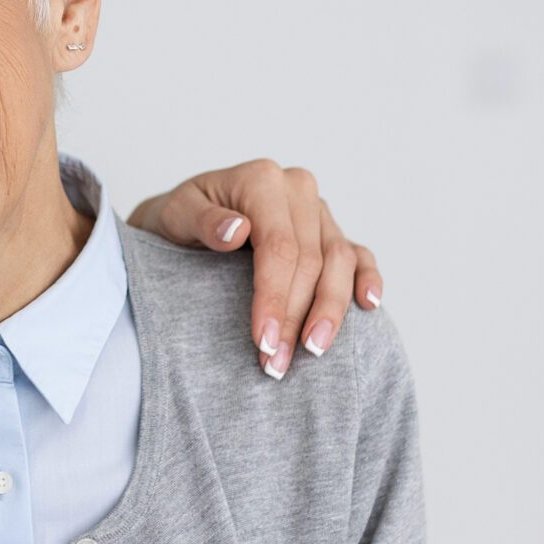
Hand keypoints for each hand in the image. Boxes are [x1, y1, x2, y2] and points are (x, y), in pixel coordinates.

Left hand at [128, 161, 382, 380]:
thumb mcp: (174, 215)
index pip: (279, 247)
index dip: (275, 297)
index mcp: (261, 181)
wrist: (182, 221)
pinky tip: (368, 304)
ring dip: (330, 311)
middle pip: (311, 260)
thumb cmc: (177, 219)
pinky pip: (357, 254)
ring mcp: (317, 211)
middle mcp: (297, 190)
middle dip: (295, 317)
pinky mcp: (329, 232)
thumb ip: (202, 220)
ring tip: (313, 351)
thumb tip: (236, 230)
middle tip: (276, 363)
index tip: (262, 340)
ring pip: (340, 262)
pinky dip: (366, 278)